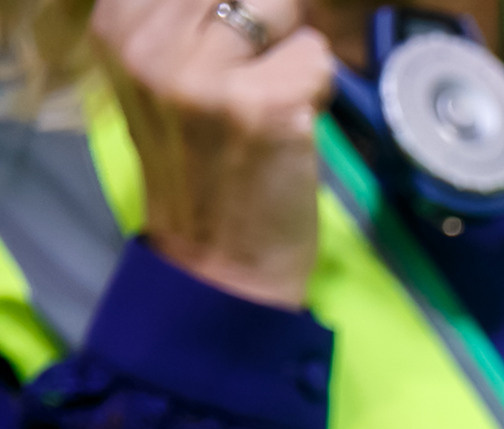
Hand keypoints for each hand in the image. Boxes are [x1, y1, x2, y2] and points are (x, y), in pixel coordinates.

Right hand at [93, 0, 336, 308]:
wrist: (218, 260)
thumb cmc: (200, 165)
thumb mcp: (165, 75)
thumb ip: (189, 19)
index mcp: (118, 24)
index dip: (235, 6)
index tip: (235, 48)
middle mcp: (150, 43)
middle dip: (269, 22)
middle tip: (254, 81)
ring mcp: (204, 75)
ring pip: (285, 7)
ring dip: (293, 53)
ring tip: (269, 100)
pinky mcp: (264, 106)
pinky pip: (318, 58)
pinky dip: (317, 90)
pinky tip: (289, 126)